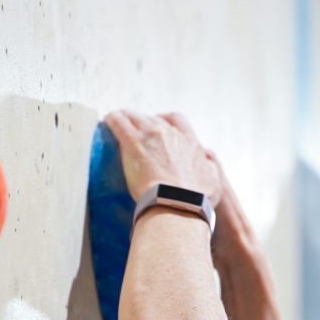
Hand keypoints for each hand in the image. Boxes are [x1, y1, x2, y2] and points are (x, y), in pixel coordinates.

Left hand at [104, 110, 222, 203]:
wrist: (178, 203)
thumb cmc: (196, 199)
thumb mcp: (213, 180)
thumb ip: (210, 168)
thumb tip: (207, 161)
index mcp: (190, 142)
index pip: (177, 120)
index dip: (166, 120)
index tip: (160, 123)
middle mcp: (171, 134)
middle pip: (154, 118)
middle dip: (145, 120)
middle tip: (136, 128)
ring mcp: (151, 136)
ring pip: (136, 116)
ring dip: (127, 116)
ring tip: (118, 119)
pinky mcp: (133, 143)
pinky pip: (119, 123)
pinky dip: (113, 119)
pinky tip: (106, 120)